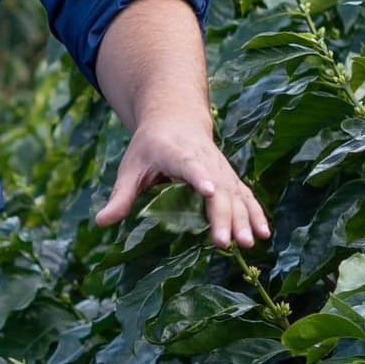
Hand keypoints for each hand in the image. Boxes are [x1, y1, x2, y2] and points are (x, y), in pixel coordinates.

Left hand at [95, 120, 269, 250]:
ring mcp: (221, 169)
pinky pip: (246, 196)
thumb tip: (101, 223)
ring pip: (236, 194)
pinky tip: (263, 234)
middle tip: (225, 243)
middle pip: (218, 188)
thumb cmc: (149, 147)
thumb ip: (121, 196)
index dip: (198, 178)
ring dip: (244, 219)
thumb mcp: (131, 168)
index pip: (188, 165)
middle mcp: (205, 160)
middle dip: (223, 216)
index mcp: (176, 153)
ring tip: (248, 244)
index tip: (208, 191)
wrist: (176, 119)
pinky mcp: (230, 178)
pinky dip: (256, 213)